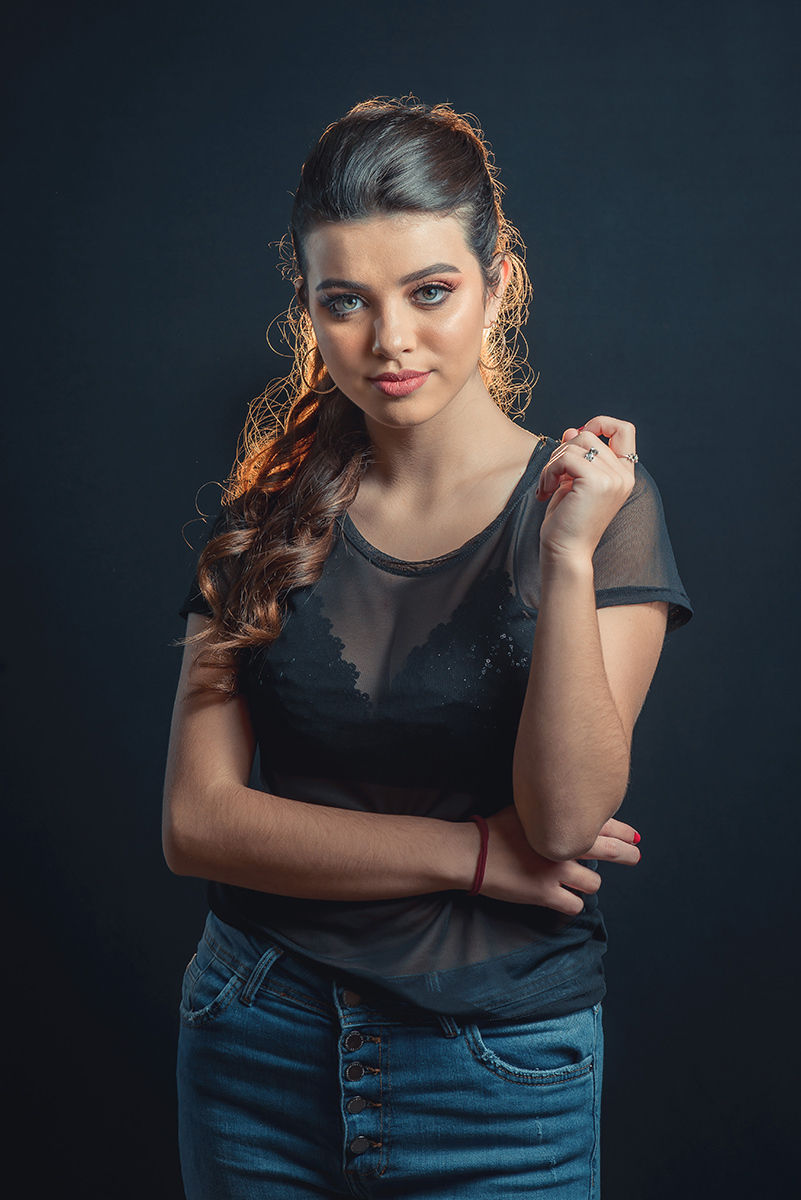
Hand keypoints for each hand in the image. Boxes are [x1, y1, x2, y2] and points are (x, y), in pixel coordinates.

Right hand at [480, 806, 640, 914]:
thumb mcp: (524, 809)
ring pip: (593, 883)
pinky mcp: (545, 894)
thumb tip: (569, 813)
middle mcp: (561, 845)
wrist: (470, 852)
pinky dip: (572, 902)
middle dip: (626, 854)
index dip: (621, 831)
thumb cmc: (493, 829)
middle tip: (634, 856)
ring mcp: (555, 870)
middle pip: (609, 851)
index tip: (633, 837)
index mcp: (558, 822)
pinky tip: (565, 898)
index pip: (601, 824)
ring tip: (579, 881)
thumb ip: (549, 813)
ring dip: (588, 883)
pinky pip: (574, 905)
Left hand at [536, 415, 637, 564]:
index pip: (624, 430)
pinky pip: (566, 458)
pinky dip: (549, 471)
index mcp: (623, 475)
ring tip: (547, 486)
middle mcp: (623, 476)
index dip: (599, 423)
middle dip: (562, 450)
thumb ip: (577, 456)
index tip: (573, 437)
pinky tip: (545, 492)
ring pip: (576, 442)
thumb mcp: (572, 482)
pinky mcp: (597, 482)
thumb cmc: (566, 522)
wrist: (565, 553)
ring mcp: (613, 479)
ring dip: (553, 462)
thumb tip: (571, 429)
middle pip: (589, 434)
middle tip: (551, 477)